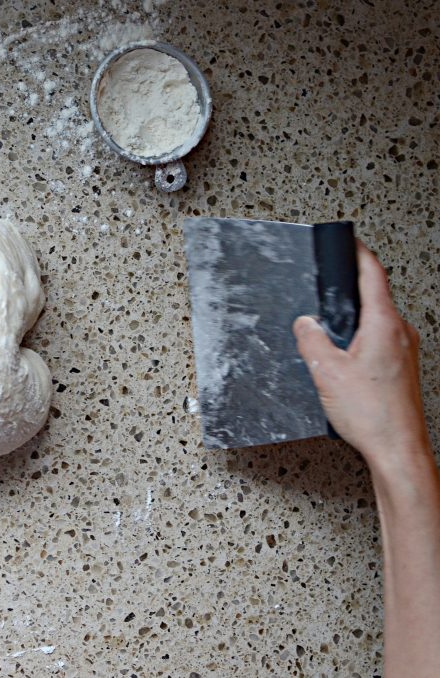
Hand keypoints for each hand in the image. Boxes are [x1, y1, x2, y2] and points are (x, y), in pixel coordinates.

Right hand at [292, 240, 430, 474]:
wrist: (397, 449)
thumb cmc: (371, 414)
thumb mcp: (325, 370)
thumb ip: (311, 338)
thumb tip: (306, 323)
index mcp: (384, 324)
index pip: (373, 274)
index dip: (358, 253)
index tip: (349, 242)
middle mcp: (400, 332)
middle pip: (375, 297)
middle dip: (350, 293)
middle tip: (329, 291)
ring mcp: (405, 350)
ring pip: (377, 322)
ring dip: (355, 323)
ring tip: (332, 336)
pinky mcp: (403, 367)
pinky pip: (380, 342)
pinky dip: (361, 342)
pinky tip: (345, 363)